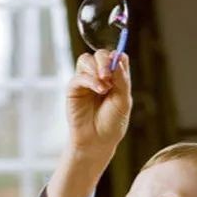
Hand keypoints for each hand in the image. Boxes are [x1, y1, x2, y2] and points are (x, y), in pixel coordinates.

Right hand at [46, 51, 132, 196]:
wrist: (97, 141)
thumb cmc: (112, 123)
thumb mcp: (123, 101)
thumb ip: (122, 79)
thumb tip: (118, 57)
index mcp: (115, 78)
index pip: (117, 57)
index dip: (118, 57)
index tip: (120, 67)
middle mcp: (100, 77)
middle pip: (101, 54)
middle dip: (105, 61)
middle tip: (109, 76)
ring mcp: (86, 81)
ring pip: (87, 60)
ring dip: (97, 68)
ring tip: (105, 85)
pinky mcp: (73, 89)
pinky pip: (79, 76)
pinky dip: (90, 79)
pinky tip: (99, 90)